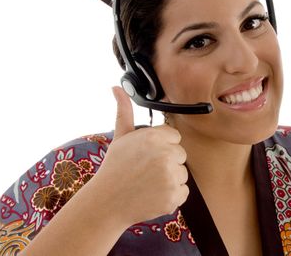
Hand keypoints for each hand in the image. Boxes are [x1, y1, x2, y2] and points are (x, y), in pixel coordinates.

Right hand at [91, 86, 188, 225]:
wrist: (107, 203)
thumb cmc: (114, 169)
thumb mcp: (120, 137)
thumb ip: (124, 111)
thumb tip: (117, 88)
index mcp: (155, 137)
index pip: (174, 137)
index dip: (161, 146)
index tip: (147, 155)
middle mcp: (165, 154)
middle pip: (180, 154)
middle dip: (167, 162)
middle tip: (146, 170)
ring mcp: (171, 176)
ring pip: (183, 173)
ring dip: (170, 179)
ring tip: (148, 183)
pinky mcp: (174, 196)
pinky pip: (183, 191)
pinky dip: (171, 195)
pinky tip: (153, 194)